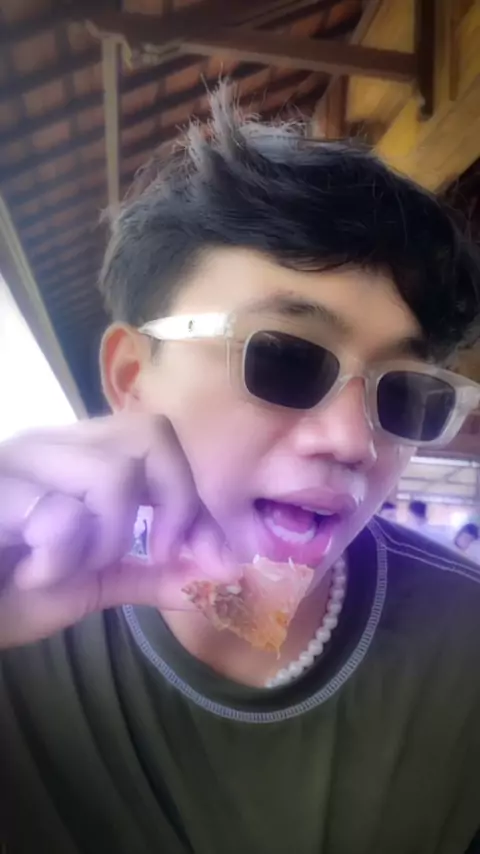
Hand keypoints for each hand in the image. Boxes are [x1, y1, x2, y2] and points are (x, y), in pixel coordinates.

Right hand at [0, 413, 232, 648]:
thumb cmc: (1, 593)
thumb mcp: (89, 584)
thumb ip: (151, 572)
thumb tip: (223, 568)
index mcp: (78, 455)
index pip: (160, 439)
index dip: (193, 496)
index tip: (202, 555)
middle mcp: (50, 442)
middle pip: (151, 433)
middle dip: (172, 504)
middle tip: (149, 552)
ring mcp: (16, 459)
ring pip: (114, 473)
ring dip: (104, 541)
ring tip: (58, 568)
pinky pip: (60, 513)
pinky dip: (59, 559)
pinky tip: (25, 573)